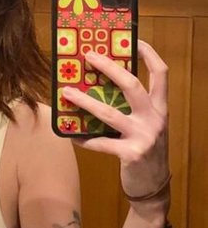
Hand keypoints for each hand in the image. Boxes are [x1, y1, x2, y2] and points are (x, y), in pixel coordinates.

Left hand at [61, 40, 168, 206]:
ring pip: (110, 113)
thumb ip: (132, 109)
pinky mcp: (131, 154)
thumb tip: (100, 88)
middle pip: (132, 85)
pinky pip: (100, 142)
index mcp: (160, 108)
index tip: (133, 39)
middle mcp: (155, 118)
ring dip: (85, 101)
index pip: (161, 73)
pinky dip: (82, 138)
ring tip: (66, 92)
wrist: (153, 188)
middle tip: (88, 56)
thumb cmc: (145, 151)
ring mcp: (144, 136)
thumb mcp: (146, 126)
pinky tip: (69, 134)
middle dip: (109, 68)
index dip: (149, 54)